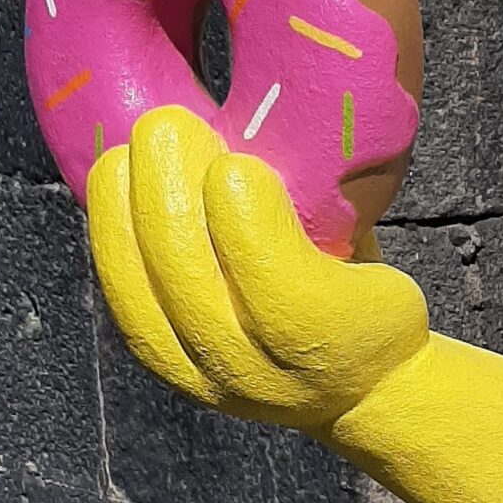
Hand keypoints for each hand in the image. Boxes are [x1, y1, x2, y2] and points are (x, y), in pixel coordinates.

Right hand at [87, 106, 428, 432]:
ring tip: (193, 128)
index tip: (119, 157)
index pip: (124, 286)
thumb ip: (199, 238)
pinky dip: (248, 218)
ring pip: (200, 278)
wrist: (392, 378)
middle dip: (149, 189)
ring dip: (183, 195)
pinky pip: (270, 274)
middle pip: (157, 275)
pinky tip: (242, 172)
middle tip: (161, 123)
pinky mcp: (322, 337)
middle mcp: (211, 373)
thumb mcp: (242, 285)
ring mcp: (266, 366)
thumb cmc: (313, 304)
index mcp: (176, 357)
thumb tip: (166, 140)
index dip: (110, 217)